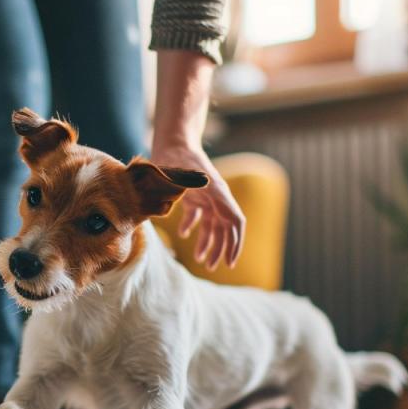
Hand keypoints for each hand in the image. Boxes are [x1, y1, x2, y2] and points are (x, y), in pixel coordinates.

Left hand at [151, 144, 245, 269]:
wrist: (172, 141)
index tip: (230, 262)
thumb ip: (197, 196)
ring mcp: (206, 196)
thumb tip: (198, 215)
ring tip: (199, 260)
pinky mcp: (194, 194)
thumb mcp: (185, 176)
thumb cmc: (178, 158)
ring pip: (213, 225)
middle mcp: (216, 197)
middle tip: (210, 267)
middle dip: (220, 249)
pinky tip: (184, 235)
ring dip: (208, 242)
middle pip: (225, 228)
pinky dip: (193, 227)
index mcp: (219, 194)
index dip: (234, 244)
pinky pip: (199, 216)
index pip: (235, 223)